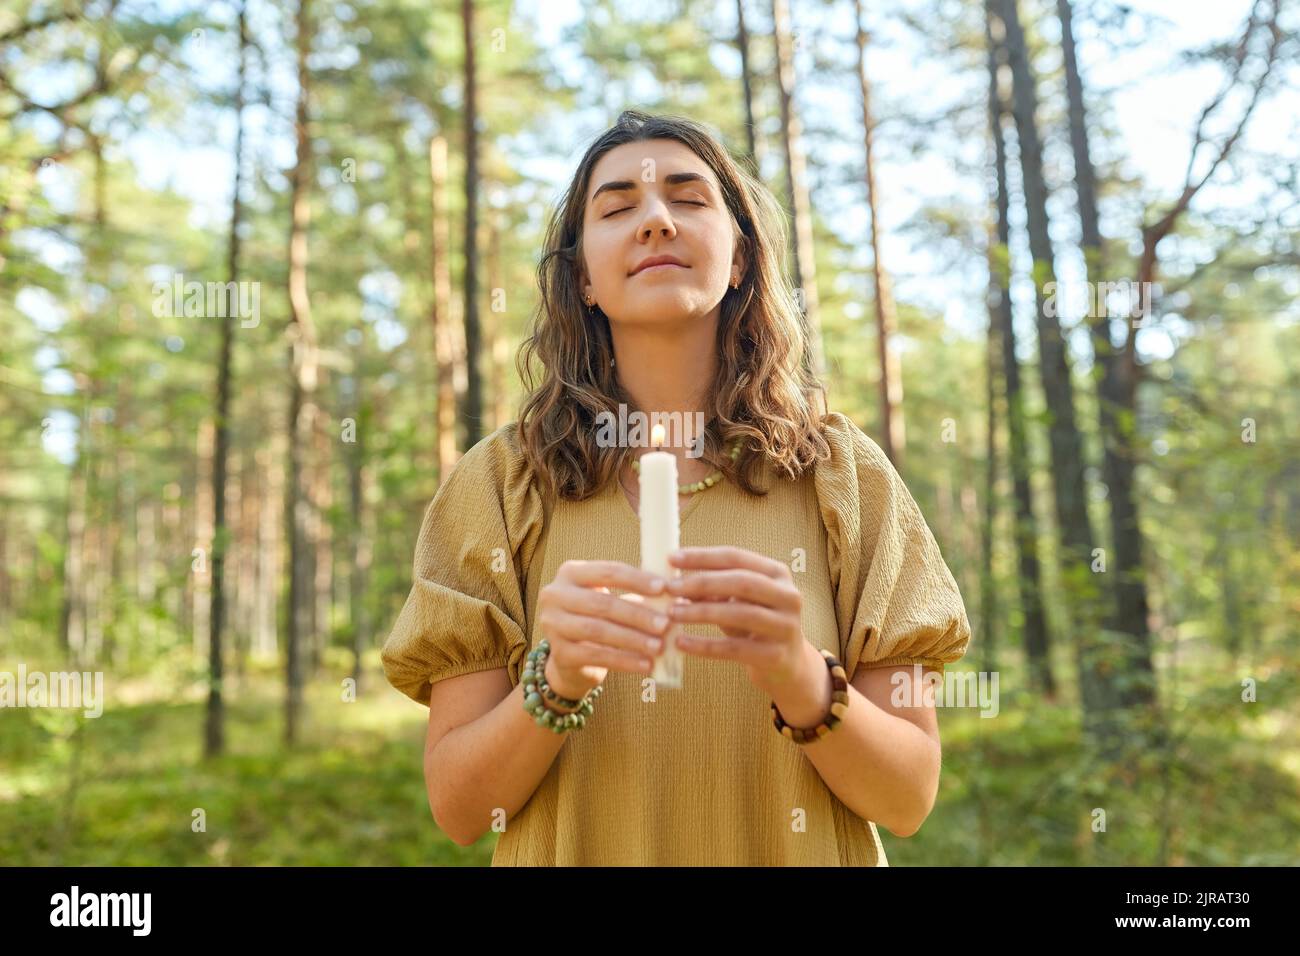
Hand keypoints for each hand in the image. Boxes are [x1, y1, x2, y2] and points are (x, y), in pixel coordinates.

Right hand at [536, 560, 670, 699]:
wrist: (574, 658)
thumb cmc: (601, 619)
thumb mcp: (614, 600)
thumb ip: (638, 594)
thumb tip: (679, 597)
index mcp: (570, 572)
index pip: (608, 571)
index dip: (637, 580)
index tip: (663, 588)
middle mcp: (555, 595)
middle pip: (602, 603)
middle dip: (637, 614)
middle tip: (666, 624)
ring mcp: (553, 624)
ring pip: (599, 630)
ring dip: (633, 639)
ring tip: (659, 646)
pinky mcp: (559, 653)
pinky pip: (597, 656)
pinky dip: (625, 661)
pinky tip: (646, 665)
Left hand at [664, 546, 813, 693]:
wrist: (786, 665)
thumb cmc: (754, 625)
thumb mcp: (737, 601)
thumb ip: (712, 589)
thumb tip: (674, 578)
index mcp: (777, 574)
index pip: (736, 557)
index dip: (702, 556)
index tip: (671, 558)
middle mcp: (788, 596)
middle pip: (741, 582)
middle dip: (701, 583)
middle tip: (670, 587)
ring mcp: (786, 627)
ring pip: (740, 614)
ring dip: (700, 612)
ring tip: (671, 613)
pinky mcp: (776, 656)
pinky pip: (734, 649)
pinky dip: (704, 645)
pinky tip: (681, 643)